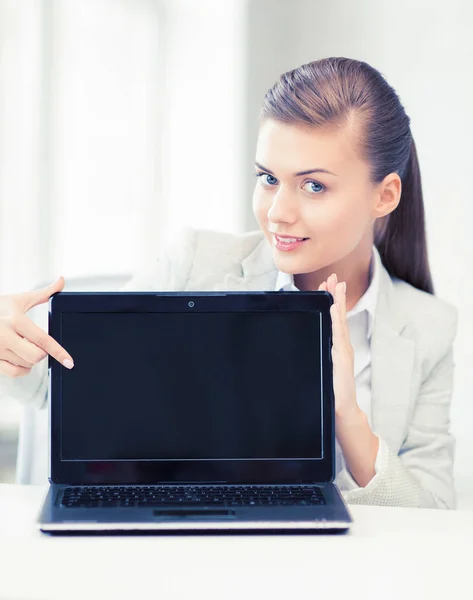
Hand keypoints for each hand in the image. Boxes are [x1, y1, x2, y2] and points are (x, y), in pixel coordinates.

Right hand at [0, 276, 73, 377]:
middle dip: (42, 352)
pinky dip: (23, 369)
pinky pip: (14, 373)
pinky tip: (21, 360)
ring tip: (24, 347)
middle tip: (37, 344)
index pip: (42, 339)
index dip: (58, 352)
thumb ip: (44, 294)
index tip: (69, 362)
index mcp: (15, 320)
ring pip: (26, 365)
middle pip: (36, 356)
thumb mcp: (19, 299)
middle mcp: (4, 336)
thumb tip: (61, 281)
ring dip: (31, 360)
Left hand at [318, 273, 358, 419]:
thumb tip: (301, 347)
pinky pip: (339, 334)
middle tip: (332, 276)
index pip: (332, 319)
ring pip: (340, 320)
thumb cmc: (331, 391)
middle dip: (335, 295)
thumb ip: (317, 356)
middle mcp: (341, 345)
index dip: (330, 301)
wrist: (342, 408)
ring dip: (338, 301)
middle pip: (338, 315)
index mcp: (335, 346)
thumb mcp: (321, 368)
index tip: (324, 286)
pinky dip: (337, 320)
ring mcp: (343, 349)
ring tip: (336, 285)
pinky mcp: (342, 357)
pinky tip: (334, 308)